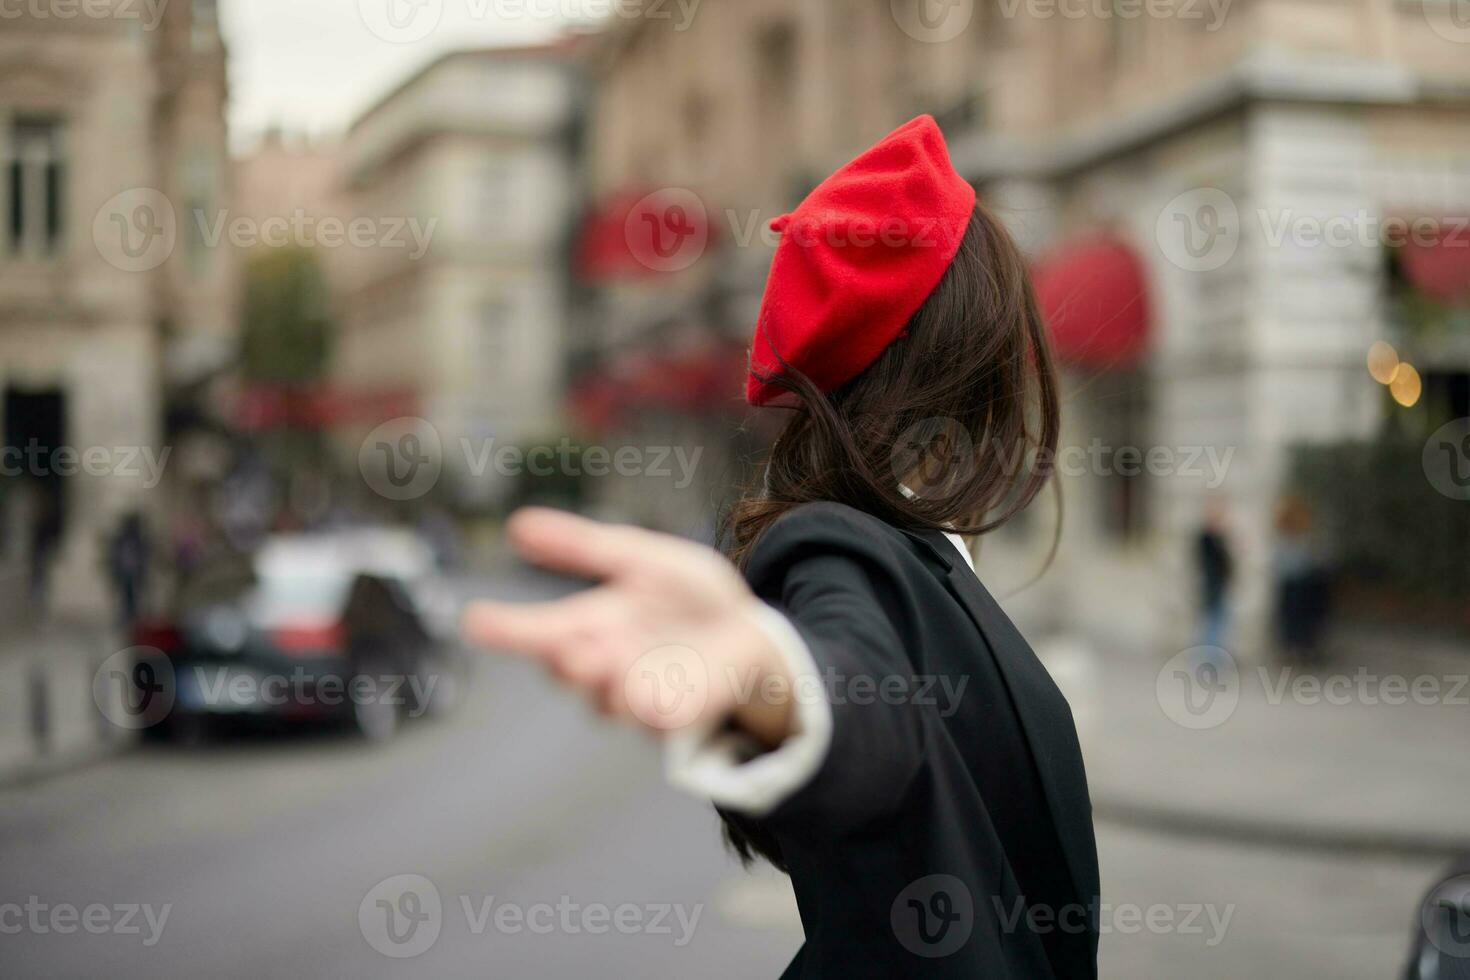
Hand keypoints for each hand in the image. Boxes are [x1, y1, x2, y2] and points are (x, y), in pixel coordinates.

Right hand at [463, 508, 795, 745]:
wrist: (750, 627)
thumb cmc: (686, 595)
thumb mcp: (636, 557)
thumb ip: (582, 547)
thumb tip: (518, 525)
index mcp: (588, 624)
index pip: (536, 629)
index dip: (504, 628)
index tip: (475, 619)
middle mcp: (603, 664)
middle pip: (566, 671)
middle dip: (562, 660)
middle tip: (564, 645)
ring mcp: (636, 693)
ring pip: (605, 702)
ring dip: (603, 684)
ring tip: (607, 660)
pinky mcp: (676, 714)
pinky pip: (656, 721)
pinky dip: (648, 710)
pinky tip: (647, 697)